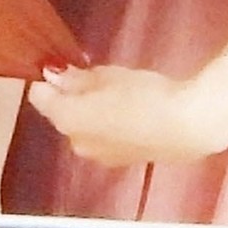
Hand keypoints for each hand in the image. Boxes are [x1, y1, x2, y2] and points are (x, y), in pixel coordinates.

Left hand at [26, 64, 227, 166]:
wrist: (188, 125)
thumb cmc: (149, 96)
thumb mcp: (110, 76)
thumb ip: (79, 78)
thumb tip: (58, 76)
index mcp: (68, 119)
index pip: (39, 96)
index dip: (47, 79)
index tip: (59, 66)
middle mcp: (77, 143)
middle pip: (61, 114)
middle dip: (72, 96)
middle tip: (96, 76)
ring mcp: (98, 156)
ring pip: (82, 127)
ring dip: (91, 111)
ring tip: (118, 92)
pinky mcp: (119, 161)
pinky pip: (103, 138)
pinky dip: (108, 124)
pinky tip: (130, 111)